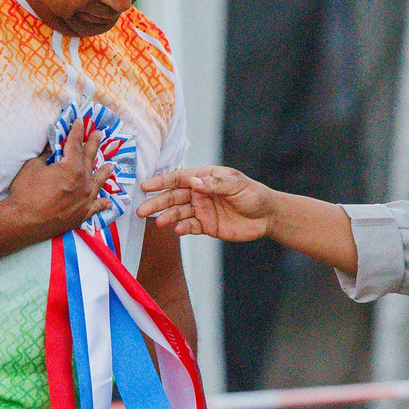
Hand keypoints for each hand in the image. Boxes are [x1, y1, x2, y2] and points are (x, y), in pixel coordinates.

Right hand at [5, 122, 119, 240]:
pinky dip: (103, 204)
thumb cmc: (26, 192)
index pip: (75, 144)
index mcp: (72, 167)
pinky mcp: (82, 215)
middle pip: (89, 159)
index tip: (80, 121)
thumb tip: (53, 148)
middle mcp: (83, 182)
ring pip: (98, 182)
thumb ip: (46, 156)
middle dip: (93, 145)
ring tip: (111, 165)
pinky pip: (96, 207)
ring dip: (104, 172)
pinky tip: (108, 202)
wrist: (23, 222)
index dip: (77, 131)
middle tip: (98, 134)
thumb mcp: (33, 167)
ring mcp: (85, 200)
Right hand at [140, 167, 276, 240]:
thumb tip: (194, 182)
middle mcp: (200, 193)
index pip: (179, 179)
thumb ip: (215, 184)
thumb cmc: (253, 194)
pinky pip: (190, 227)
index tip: (145, 186)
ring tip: (158, 222)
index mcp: (205, 178)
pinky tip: (176, 230)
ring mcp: (202, 210)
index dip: (161, 182)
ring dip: (167, 217)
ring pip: (178, 213)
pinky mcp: (206, 226)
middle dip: (157, 202)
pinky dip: (182, 228)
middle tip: (141, 210)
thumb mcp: (236, 185)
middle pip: (173, 197)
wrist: (267, 216)